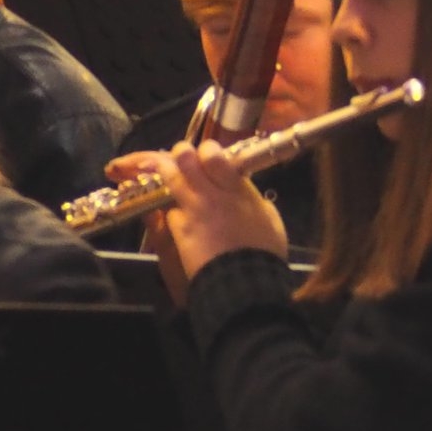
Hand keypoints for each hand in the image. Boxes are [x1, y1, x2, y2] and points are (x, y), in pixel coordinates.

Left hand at [106, 143, 288, 277]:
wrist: (240, 281)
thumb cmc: (263, 250)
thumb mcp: (268, 217)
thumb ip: (250, 198)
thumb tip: (242, 188)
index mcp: (237, 190)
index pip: (216, 158)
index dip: (208, 149)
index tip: (207, 150)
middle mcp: (211, 196)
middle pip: (187, 163)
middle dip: (181, 154)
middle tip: (180, 153)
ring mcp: (192, 212)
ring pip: (172, 182)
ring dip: (166, 171)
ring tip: (163, 167)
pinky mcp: (179, 230)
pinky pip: (171, 212)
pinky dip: (172, 207)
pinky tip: (174, 209)